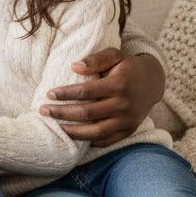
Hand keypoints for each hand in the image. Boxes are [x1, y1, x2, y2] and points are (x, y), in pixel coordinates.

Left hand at [40, 50, 165, 147]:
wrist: (152, 82)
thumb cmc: (127, 67)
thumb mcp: (115, 55)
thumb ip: (96, 58)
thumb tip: (74, 66)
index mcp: (119, 85)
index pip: (86, 92)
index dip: (66, 93)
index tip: (49, 93)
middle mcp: (124, 105)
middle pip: (87, 113)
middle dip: (62, 113)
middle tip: (43, 110)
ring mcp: (127, 121)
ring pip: (95, 132)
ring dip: (72, 132)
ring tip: (55, 127)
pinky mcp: (128, 131)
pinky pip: (106, 141)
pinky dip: (89, 141)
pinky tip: (73, 136)